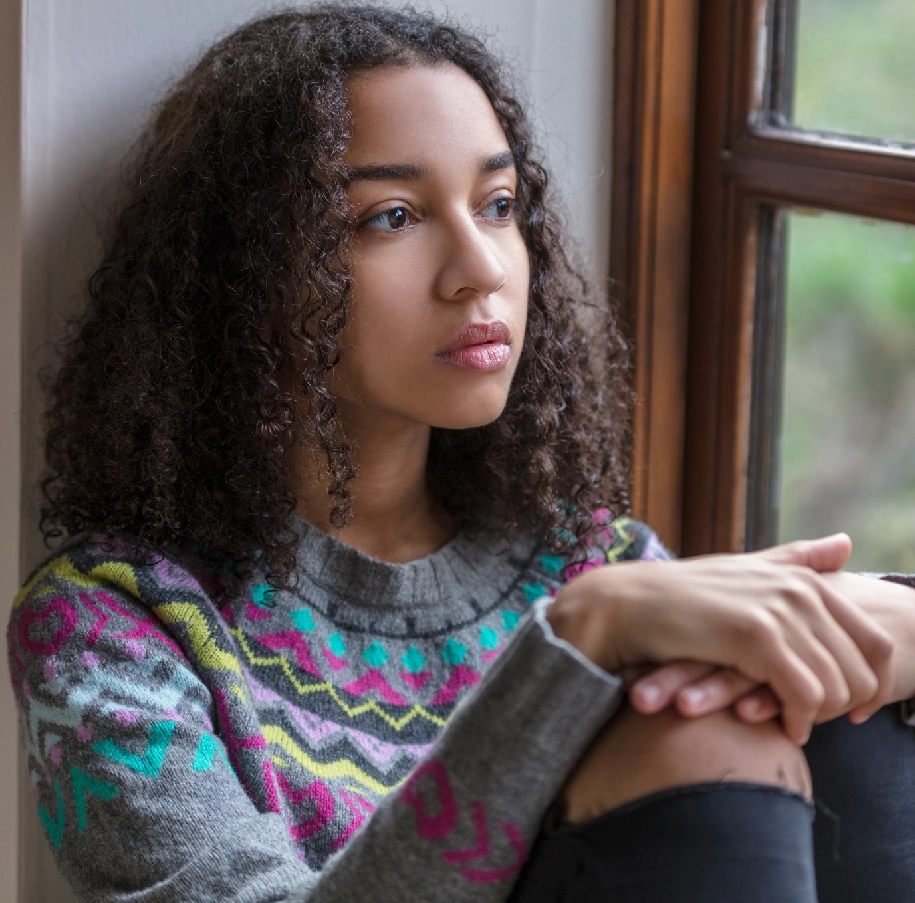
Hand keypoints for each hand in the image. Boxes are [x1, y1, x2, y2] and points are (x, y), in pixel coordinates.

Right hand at [627, 569, 913, 727]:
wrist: (628, 605)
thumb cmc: (682, 596)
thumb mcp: (746, 571)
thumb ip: (796, 560)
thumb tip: (846, 542)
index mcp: (804, 580)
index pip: (877, 641)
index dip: (874, 684)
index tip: (856, 711)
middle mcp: (800, 590)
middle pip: (864, 669)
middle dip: (849, 706)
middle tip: (819, 723)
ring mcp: (780, 611)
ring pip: (837, 686)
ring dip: (822, 717)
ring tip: (795, 725)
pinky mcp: (756, 637)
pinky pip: (805, 695)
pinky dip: (799, 720)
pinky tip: (782, 728)